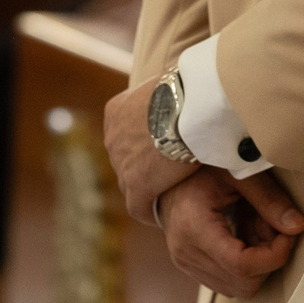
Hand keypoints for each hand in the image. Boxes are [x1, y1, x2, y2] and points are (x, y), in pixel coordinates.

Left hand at [104, 79, 197, 224]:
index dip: (142, 145)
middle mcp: (113, 137)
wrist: (190, 103)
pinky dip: (150, 211)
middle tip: (167, 173)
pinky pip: (139, 207)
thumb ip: (167, 98)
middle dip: (143, 166)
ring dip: (148, 188)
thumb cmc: (189, 89)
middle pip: (126, 159)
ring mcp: (122, 163)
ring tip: (168, 194)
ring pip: (131, 183)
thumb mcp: (169, 86)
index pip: (125, 134)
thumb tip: (184, 98)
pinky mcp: (137, 185)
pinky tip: (163, 215)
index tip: (159, 151)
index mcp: (117, 111)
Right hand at [158, 167, 303, 300]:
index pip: (241, 265)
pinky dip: (245, 267)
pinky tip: (246, 237)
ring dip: (258, 265)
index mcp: (194, 228)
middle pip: (243, 283)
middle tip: (273, 227)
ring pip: (238, 288)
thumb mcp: (237, 174)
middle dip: (268, 259)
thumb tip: (299, 227)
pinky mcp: (191, 268)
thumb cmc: (201, 168)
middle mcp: (186, 254)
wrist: (165, 173)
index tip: (290, 234)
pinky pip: (228, 283)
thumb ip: (269, 199)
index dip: (274, 256)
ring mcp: (186, 264)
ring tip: (257, 229)